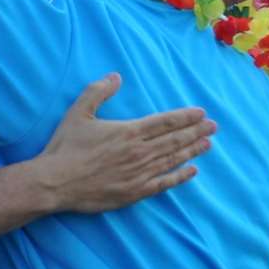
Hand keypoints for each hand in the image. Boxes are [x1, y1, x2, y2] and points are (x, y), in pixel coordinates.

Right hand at [36, 73, 215, 212]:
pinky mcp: (134, 192)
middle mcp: (140, 152)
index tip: (202, 113)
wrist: (53, 183)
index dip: (186, 117)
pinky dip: (180, 176)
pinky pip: (164, 183)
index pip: (166, 121)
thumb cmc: (65, 147)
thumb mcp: (78, 112)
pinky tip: (192, 171)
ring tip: (208, 144)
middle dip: (197, 131)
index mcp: (130, 131)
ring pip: (173, 159)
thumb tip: (116, 75)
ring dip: (193, 150)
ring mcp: (139, 173)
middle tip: (214, 126)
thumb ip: (98, 92)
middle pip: (175, 139)